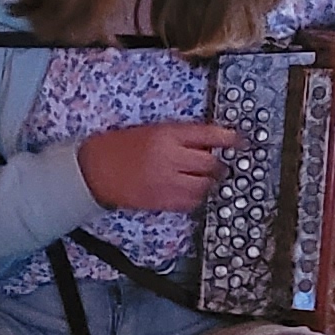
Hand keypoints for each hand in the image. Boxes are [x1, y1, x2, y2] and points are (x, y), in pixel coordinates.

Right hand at [76, 120, 236, 210]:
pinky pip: (191, 203)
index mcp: (167, 135)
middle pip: (211, 163)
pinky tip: (190, 191)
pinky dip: (196, 198)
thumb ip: (180, 137)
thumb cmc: (120, 147)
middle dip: (218, 164)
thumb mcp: (151, 131)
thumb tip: (209, 144)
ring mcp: (166, 182)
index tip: (240, 140)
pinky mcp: (161, 201)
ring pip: (204, 186)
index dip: (229, 138)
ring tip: (203, 179)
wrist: (93, 171)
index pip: (207, 134)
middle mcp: (170, 158)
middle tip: (217, 163)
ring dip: (209, 182)